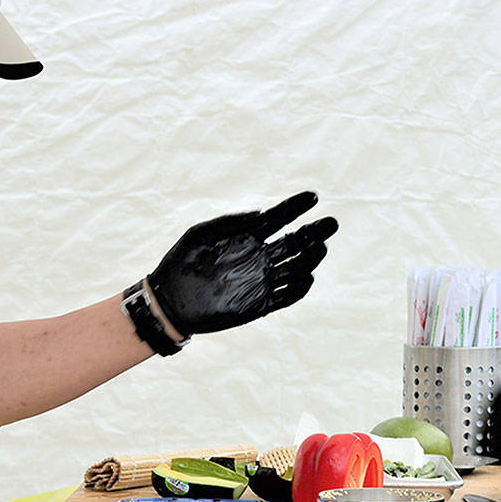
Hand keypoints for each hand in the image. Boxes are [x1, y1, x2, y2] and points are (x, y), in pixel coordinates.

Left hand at [146, 191, 337, 335]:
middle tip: (331, 224)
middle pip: (295, 243)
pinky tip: (307, 277)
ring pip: (296, 268)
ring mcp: (260, 281)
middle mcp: (258, 257)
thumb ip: (231, 223)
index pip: (278, 218)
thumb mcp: (200, 234)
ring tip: (320, 247)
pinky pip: (286, 296)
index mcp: (246, 237)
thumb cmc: (180, 263)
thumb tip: (261, 213)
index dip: (296, 207)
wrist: (169, 302)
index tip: (313, 197)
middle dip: (315, 233)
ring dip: (311, 258)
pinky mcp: (259, 305)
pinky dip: (299, 288)